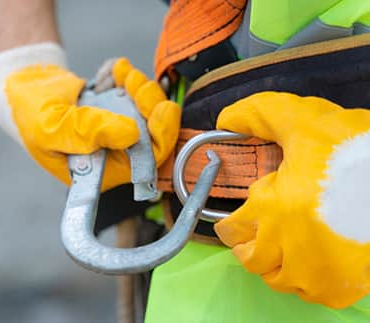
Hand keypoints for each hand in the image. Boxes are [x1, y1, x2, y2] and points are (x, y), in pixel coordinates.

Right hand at [5, 58, 180, 190]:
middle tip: (132, 80)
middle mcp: (115, 153)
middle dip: (149, 101)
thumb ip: (87, 132)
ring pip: (150, 108)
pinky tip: (106, 75)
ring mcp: (119, 128)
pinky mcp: (119, 106)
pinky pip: (135, 89)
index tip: (161, 108)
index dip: (160, 138)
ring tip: (116, 74)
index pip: (144, 163)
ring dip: (137, 85)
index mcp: (100, 171)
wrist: (24, 88)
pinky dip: (123, 76)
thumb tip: (132, 133)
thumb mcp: (51, 127)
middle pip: (154, 133)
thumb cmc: (31, 116)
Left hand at [214, 92, 369, 307]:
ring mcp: (318, 272)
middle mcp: (290, 247)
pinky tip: (314, 261)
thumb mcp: (307, 119)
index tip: (237, 220)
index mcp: (275, 208)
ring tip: (284, 247)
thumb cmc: (358, 148)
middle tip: (259, 233)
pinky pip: (314, 295)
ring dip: (275, 265)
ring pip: (279, 280)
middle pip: (251, 259)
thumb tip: (226, 118)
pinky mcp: (345, 286)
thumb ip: (261, 114)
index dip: (231, 223)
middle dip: (249, 245)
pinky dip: (308, 281)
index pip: (232, 229)